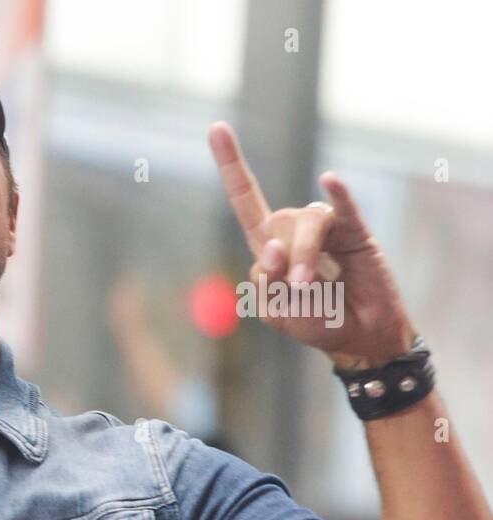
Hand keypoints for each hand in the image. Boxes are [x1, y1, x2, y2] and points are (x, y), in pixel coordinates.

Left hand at [207, 121, 414, 367]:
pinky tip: (330, 181)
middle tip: (297, 290)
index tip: (216, 127)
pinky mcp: (356, 232)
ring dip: (305, 256)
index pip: (245, 200)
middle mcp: (294, 230)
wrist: (360, 337)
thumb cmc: (317, 322)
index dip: (231, 165)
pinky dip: (338, 194)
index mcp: (268, 247)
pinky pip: (344, 209)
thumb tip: (272, 247)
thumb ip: (268, 283)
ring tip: (311, 287)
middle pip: (275, 223)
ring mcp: (327, 229)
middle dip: (282, 258)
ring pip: (305, 224)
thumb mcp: (278, 311)